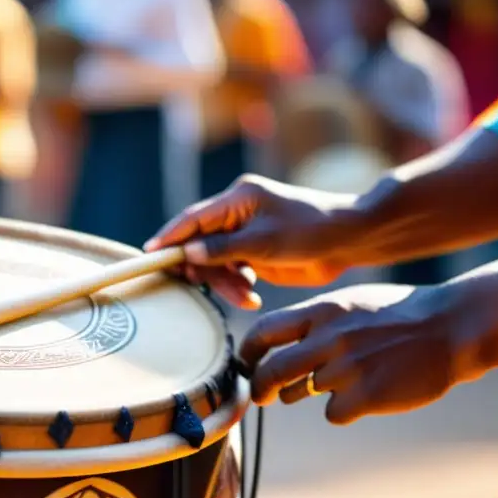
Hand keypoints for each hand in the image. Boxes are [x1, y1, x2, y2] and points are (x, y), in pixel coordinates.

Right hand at [144, 174, 359, 307]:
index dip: (169, 236)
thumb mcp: (264, 241)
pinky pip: (233, 272)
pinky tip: (252, 296)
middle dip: (204, 269)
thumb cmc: (310, 230)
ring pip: (217, 263)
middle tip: (204, 287)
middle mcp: (237, 214)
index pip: (193, 219)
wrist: (347, 240)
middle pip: (200, 244)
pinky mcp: (256, 254)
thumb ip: (223, 248)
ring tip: (247, 297)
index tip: (150, 253)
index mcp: (237, 199)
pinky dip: (237, 286)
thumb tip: (188, 254)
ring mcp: (246, 235)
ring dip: (226, 283)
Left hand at [239, 283, 460, 423]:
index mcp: (322, 310)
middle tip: (261, 395)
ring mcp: (346, 369)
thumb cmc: (398, 315)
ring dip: (307, 393)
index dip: (248, 352)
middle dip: (260, 388)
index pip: (264, 332)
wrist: (452, 327)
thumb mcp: (351, 303)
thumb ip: (314, 323)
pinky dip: (344, 409)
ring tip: (337, 380)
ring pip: (302, 393)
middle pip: (271, 372)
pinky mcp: (365, 396)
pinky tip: (367, 393)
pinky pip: (333, 413)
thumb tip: (276, 346)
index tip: (246, 363)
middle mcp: (329, 338)